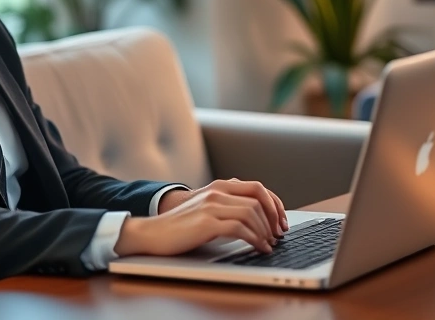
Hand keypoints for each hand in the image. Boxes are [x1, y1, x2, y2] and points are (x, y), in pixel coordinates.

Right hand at [115, 179, 287, 256]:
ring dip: (265, 231)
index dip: (275, 204)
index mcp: (219, 187)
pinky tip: (259, 247)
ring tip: (269, 244)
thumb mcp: (206, 209)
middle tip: (279, 235)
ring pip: (252, 213)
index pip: (258, 188)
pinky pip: (240, 228)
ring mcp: (211, 205)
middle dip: (274, 218)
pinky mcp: (207, 222)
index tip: (281, 221)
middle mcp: (217, 192)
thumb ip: (226, 206)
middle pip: (259, 199)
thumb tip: (256, 218)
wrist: (153, 232)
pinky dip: (255, 239)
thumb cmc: (180, 226)